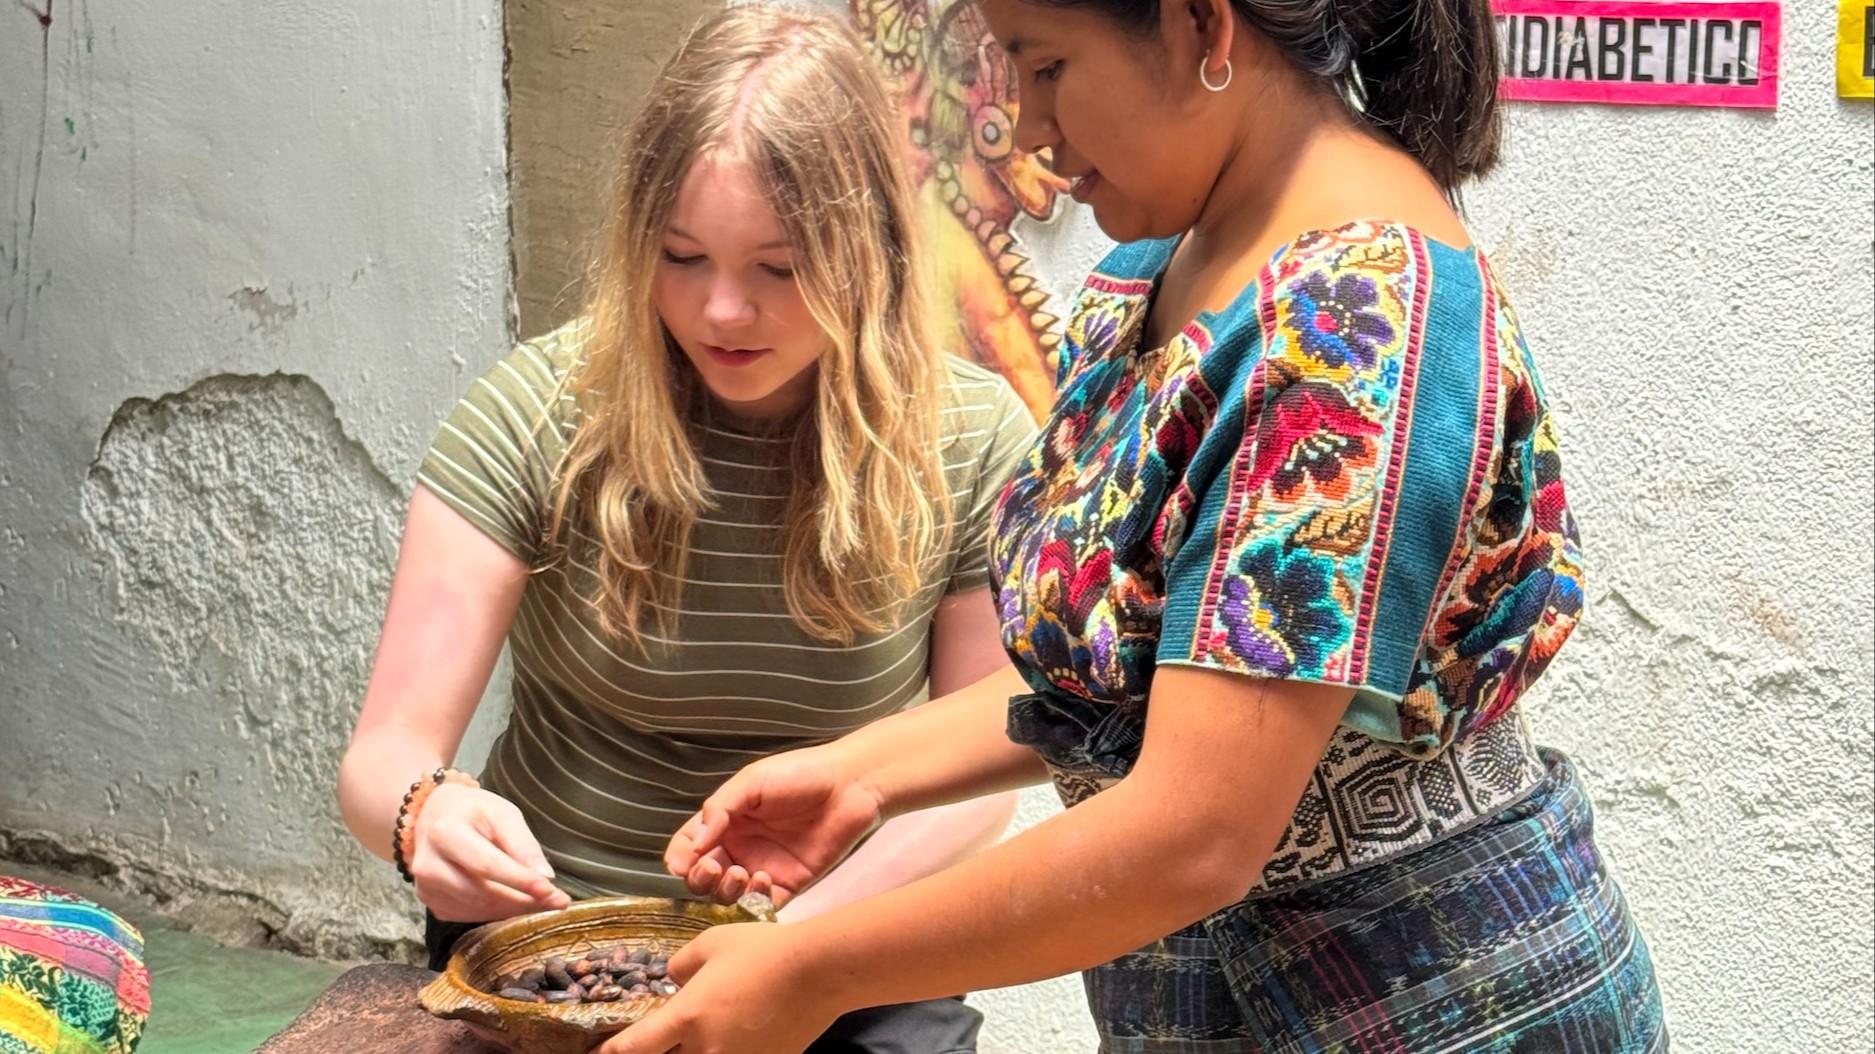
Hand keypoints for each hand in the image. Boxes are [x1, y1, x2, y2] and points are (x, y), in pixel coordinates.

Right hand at [410, 783, 570, 921]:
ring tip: (543, 901)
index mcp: (445, 833)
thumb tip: (544, 877)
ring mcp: (425, 887)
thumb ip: (522, 843)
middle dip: (524, 900)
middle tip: (558, 901)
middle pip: (483, 893)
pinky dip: (497, 911)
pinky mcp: (431, 901)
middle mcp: (428, 864)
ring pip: (478, 909)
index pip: (487, 865)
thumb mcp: (502, 813)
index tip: (551, 890)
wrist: (434, 815)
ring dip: (514, 909)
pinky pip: (469, 915)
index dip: (520, 881)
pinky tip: (516, 901)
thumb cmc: (473, 812)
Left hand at [594, 923, 837, 1053]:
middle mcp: (706, 1050)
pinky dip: (728, 1052)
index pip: (632, 1049)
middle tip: (656, 1042)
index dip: (611, 1053)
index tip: (601, 1053)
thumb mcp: (711, 943)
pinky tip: (736, 1037)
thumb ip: (682, 965)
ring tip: (697, 1037)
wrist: (818, 970)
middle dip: (656, 1053)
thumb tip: (673, 980)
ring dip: (692, 1053)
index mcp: (686, 1018)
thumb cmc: (762, 949)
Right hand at [664, 745, 882, 906]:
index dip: (679, 857)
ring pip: (727, 895)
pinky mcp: (788, 884)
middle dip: (699, 878)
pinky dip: (754, 900)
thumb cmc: (800, 774)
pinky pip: (761, 905)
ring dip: (725, 890)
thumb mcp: (752, 781)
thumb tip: (694, 844)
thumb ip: (720, 809)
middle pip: (702, 876)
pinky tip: (763, 878)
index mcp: (726, 821)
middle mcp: (740, 847)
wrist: (850, 786)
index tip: (680, 864)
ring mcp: (762, 868)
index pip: (689, 845)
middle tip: (713, 866)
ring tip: (741, 873)